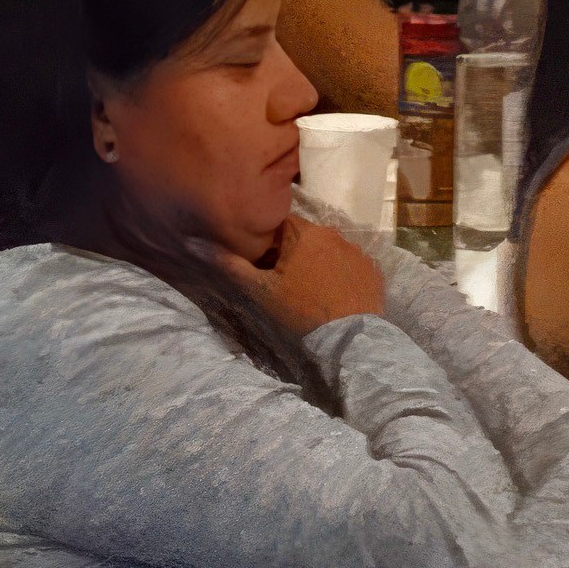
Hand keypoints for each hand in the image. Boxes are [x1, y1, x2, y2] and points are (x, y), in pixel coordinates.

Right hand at [213, 215, 383, 336]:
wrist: (348, 342)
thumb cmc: (300, 314)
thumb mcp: (259, 292)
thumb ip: (229, 265)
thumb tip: (195, 241)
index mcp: (304, 232)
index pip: (278, 225)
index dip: (268, 245)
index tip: (265, 266)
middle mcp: (334, 233)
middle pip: (305, 237)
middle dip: (294, 254)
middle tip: (286, 284)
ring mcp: (358, 252)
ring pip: (329, 250)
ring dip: (319, 264)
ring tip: (312, 292)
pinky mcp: (374, 271)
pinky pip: (351, 266)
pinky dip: (341, 276)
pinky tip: (334, 297)